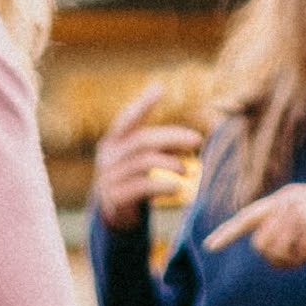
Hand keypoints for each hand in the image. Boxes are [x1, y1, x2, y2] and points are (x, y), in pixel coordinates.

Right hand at [93, 97, 204, 227]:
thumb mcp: (141, 160)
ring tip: (186, 169)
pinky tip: (177, 187)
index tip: (160, 89)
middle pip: (143, 140)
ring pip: (144, 162)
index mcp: (112, 141)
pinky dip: (163, 185)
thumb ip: (158, 147)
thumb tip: (191, 139)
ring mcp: (109, 177)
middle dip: (172, 137)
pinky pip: (142, 186)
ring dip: (170, 164)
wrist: (112, 216)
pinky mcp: (114, 198)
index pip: (128, 118)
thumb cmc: (132, 180)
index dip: (143, 104)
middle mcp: (108, 156)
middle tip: (197, 139)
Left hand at [202, 179, 305, 266]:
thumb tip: (296, 264)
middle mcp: (286, 200)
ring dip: (299, 258)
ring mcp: (296, 207)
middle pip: (260, 246)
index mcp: (285, 199)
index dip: (228, 232)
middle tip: (303, 259)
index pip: (248, 217)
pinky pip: (300, 252)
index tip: (209, 246)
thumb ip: (301, 240)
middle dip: (278, 260)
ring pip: (278, 252)